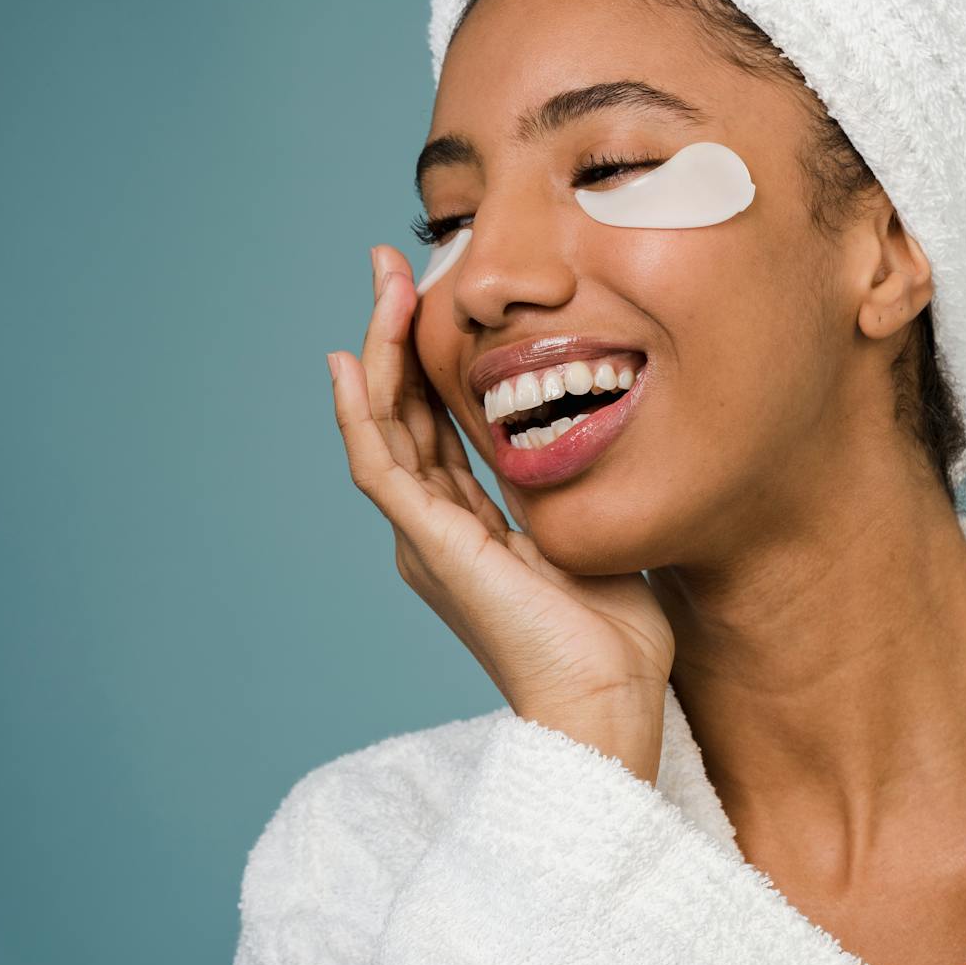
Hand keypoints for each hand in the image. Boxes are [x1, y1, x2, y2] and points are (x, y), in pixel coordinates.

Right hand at [326, 244, 674, 780]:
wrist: (608, 700)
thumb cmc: (615, 637)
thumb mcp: (595, 534)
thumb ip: (576, 490)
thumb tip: (598, 437)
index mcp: (470, 528)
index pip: (436, 427)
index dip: (426, 362)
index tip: (432, 298)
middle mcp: (436, 529)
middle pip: (400, 415)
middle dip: (393, 337)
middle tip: (390, 264)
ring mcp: (427, 539)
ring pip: (382, 428)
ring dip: (376, 353)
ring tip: (378, 285)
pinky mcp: (432, 548)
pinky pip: (381, 467)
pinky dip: (361, 414)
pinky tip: (351, 364)